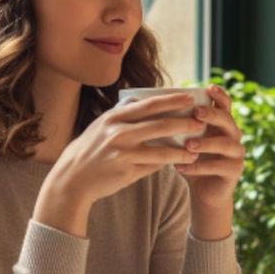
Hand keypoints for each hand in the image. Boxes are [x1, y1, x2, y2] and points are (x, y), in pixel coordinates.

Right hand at [35, 93, 203, 235]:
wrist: (72, 178)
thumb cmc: (91, 150)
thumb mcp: (102, 127)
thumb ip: (124, 116)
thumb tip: (149, 105)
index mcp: (113, 117)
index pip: (149, 105)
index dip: (171, 100)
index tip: (189, 96)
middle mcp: (118, 132)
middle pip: (159, 125)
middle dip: (184, 122)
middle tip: (202, 120)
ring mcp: (122, 152)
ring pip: (161, 149)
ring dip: (183, 148)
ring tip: (199, 147)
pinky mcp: (126, 170)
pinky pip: (154, 165)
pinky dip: (170, 163)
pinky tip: (183, 161)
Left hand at [176, 85, 243, 237]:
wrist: (203, 191)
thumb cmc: (191, 160)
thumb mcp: (184, 140)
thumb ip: (178, 125)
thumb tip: (149, 105)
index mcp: (222, 124)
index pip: (225, 105)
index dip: (220, 95)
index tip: (209, 87)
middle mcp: (233, 136)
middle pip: (228, 121)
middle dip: (213, 115)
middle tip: (196, 113)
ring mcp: (237, 154)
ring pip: (226, 144)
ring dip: (206, 143)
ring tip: (188, 145)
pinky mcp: (235, 172)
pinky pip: (219, 167)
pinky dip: (198, 167)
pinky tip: (180, 168)